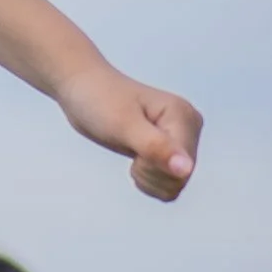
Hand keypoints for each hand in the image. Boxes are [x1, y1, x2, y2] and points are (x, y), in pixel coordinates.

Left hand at [56, 61, 200, 202]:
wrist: (82, 87)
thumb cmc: (99, 100)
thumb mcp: (123, 126)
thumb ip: (156, 147)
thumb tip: (187, 169)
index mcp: (185, 117)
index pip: (183, 169)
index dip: (152, 167)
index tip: (132, 142)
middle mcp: (189, 127)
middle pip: (180, 179)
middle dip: (149, 171)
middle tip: (129, 144)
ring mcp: (180, 139)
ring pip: (174, 184)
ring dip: (147, 176)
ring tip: (131, 147)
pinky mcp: (169, 149)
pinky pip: (167, 183)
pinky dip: (147, 178)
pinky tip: (135, 158)